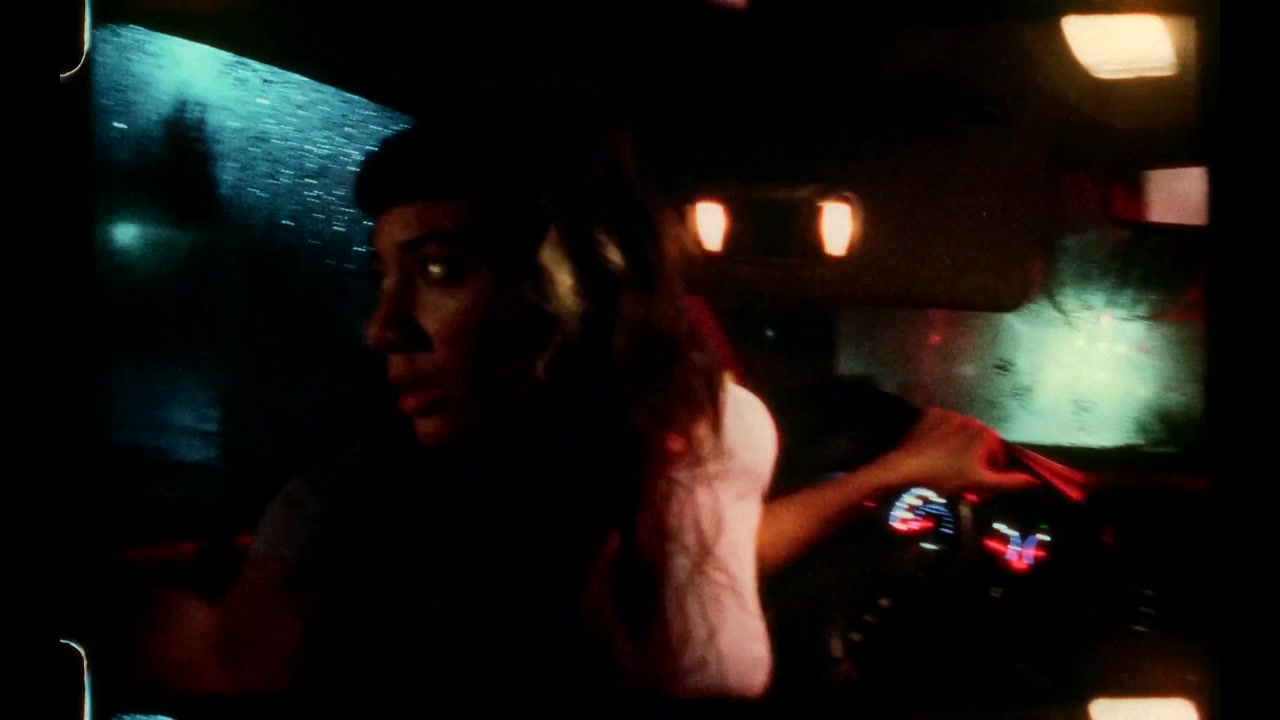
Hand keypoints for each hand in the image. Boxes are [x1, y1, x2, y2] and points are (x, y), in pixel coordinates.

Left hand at [876, 408, 1037, 494]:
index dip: (990, 471)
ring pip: (963, 434)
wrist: (905, 467)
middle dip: (976, 459)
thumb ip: (1009, 481)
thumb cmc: (945, 477)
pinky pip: (943, 425)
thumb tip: (1035, 481)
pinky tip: (934, 451)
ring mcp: (950, 414)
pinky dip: (942, 436)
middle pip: (981, 442)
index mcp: (986, 433)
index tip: (977, 484)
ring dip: (960, 448)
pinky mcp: (930, 414)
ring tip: (946, 466)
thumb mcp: (979, 482)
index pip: (998, 454)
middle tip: (961, 477)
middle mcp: (971, 418)